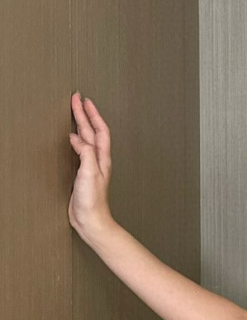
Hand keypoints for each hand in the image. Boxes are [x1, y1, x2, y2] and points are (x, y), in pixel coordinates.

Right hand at [68, 91, 113, 235]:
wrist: (91, 220)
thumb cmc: (92, 200)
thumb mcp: (89, 173)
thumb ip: (86, 153)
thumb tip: (77, 137)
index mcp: (102, 158)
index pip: (99, 130)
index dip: (92, 114)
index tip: (83, 100)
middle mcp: (99, 160)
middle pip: (92, 131)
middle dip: (85, 114)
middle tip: (76, 99)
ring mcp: (91, 166)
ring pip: (87, 138)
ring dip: (82, 124)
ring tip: (76, 112)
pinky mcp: (84, 173)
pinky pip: (81, 149)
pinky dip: (76, 139)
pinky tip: (71, 138)